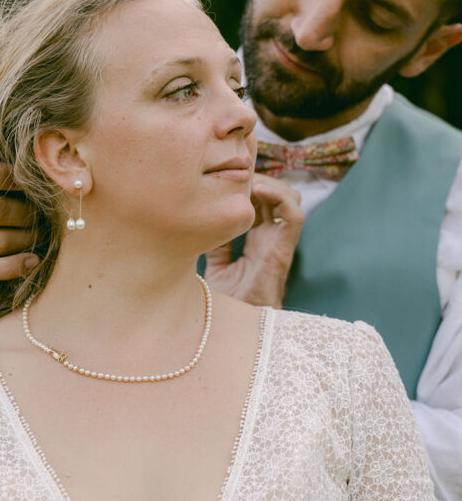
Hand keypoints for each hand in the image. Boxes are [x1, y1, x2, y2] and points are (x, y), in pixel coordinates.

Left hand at [204, 175, 303, 307]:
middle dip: (259, 177)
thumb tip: (206, 220)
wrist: (233, 328)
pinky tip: (258, 190)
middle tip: (235, 173)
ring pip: (290, 198)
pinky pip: (294, 215)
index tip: (228, 172)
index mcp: (256, 240)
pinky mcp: (283, 250)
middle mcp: (270, 238)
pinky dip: (280, 196)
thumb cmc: (226, 303)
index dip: (249, 183)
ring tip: (247, 181)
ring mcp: (278, 243)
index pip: (261, 201)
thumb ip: (217, 244)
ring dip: (271, 183)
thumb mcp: (215, 265)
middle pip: (276, 194)